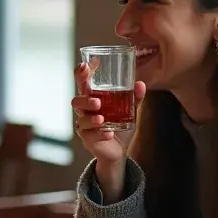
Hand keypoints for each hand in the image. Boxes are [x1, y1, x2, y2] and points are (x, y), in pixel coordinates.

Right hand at [72, 64, 144, 201]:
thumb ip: (134, 98)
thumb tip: (140, 84)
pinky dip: (100, 134)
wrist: (119, 150)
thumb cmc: (119, 126)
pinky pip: (90, 136)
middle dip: (84, 100)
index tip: (85, 66)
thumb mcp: (129, 111)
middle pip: (76, 101)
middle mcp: (85, 111)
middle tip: (97, 102)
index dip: (81, 75)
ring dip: (91, 119)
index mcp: (92, 99)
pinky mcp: (88, 140)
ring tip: (102, 119)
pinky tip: (109, 134)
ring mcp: (84, 126)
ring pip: (82, 120)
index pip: (83, 84)